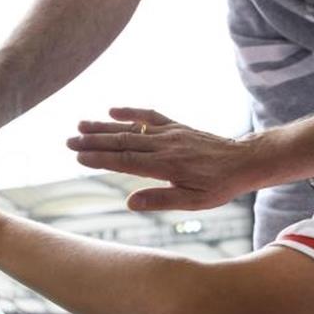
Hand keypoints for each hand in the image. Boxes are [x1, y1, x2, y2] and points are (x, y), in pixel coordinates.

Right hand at [66, 108, 259, 210]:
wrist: (245, 161)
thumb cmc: (219, 186)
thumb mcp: (194, 202)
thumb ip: (162, 199)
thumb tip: (130, 202)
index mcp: (167, 166)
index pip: (126, 162)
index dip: (101, 159)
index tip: (79, 157)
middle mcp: (166, 145)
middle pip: (122, 142)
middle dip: (93, 142)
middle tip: (68, 142)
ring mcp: (170, 133)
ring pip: (131, 128)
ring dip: (104, 127)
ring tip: (80, 126)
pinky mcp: (176, 126)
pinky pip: (150, 116)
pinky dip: (130, 112)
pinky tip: (112, 110)